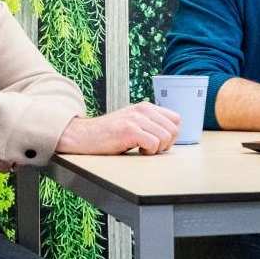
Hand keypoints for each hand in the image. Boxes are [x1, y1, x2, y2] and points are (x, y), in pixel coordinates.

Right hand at [56, 103, 180, 155]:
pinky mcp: (129, 130)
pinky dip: (149, 152)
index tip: (158, 141)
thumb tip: (171, 134)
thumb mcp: (132, 121)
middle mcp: (143, 110)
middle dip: (166, 144)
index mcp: (146, 107)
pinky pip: (153, 144)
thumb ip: (150, 122)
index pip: (176, 119)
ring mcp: (136, 119)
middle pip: (174, 130)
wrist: (83, 135)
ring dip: (156, 149)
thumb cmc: (109, 133)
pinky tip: (138, 151)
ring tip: (142, 149)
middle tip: (151, 148)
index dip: (171, 134)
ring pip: (165, 137)